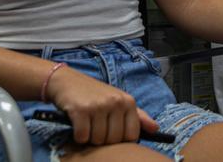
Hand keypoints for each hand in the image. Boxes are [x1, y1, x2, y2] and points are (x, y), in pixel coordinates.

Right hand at [45, 66, 159, 145]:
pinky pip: (83, 137)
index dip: (121, 140)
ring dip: (90, 138)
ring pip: (98, 140)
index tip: (112, 133)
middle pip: (114, 140)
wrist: (66, 81)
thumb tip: (155, 129)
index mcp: (128, 101)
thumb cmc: (94, 94)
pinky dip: (78, 136)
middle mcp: (116, 102)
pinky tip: (77, 125)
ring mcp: (99, 105)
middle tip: (96, 127)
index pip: (132, 136)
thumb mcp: (118, 100)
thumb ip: (137, 116)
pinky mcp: (81, 110)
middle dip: (103, 139)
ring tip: (87, 124)